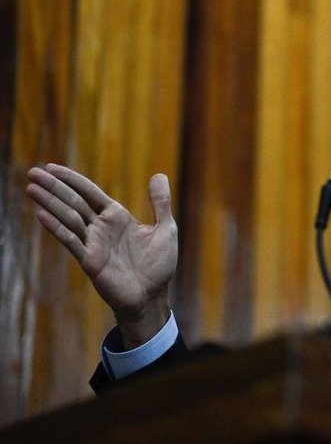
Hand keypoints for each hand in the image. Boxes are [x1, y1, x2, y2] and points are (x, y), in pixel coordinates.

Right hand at [25, 164, 177, 348]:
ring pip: (68, 218)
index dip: (71, 179)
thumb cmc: (159, 264)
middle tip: (32, 172)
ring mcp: (93, 243)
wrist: (153, 296)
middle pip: (73, 202)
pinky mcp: (90, 261)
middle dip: (54, 187)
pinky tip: (42, 214)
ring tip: (31, 188)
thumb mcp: (166, 228)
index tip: (51, 166)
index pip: (89, 192)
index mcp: (117, 217)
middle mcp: (101, 227)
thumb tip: (159, 174)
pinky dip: (57, 227)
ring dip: (50, 203)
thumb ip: (160, 202)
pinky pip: (71, 241)